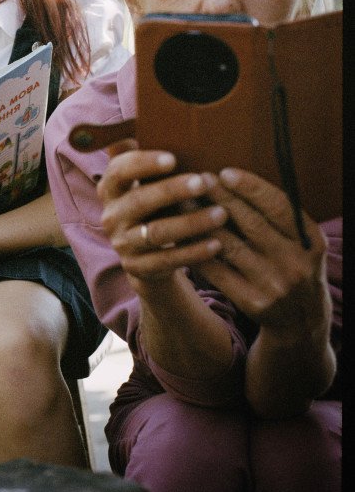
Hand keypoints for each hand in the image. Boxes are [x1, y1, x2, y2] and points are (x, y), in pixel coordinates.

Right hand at [96, 138, 224, 292]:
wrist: (145, 258)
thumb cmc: (152, 207)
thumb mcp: (143, 182)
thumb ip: (142, 155)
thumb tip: (141, 114)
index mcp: (111, 188)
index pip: (119, 171)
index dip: (143, 164)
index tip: (172, 157)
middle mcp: (112, 216)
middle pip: (139, 201)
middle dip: (172, 190)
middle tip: (204, 181)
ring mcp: (123, 244)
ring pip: (157, 232)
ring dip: (190, 222)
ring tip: (221, 213)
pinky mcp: (139, 268)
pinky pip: (168, 261)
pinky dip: (194, 252)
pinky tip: (217, 244)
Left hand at [192, 168, 329, 336]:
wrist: (301, 319)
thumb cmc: (292, 264)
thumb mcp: (302, 242)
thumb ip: (278, 216)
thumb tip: (233, 178)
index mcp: (311, 242)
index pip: (279, 207)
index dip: (251, 187)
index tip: (225, 172)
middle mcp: (295, 263)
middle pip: (251, 224)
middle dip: (221, 198)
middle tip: (198, 179)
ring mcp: (273, 284)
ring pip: (229, 245)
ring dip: (202, 221)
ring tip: (183, 201)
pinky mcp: (252, 301)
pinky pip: (217, 270)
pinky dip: (196, 249)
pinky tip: (180, 234)